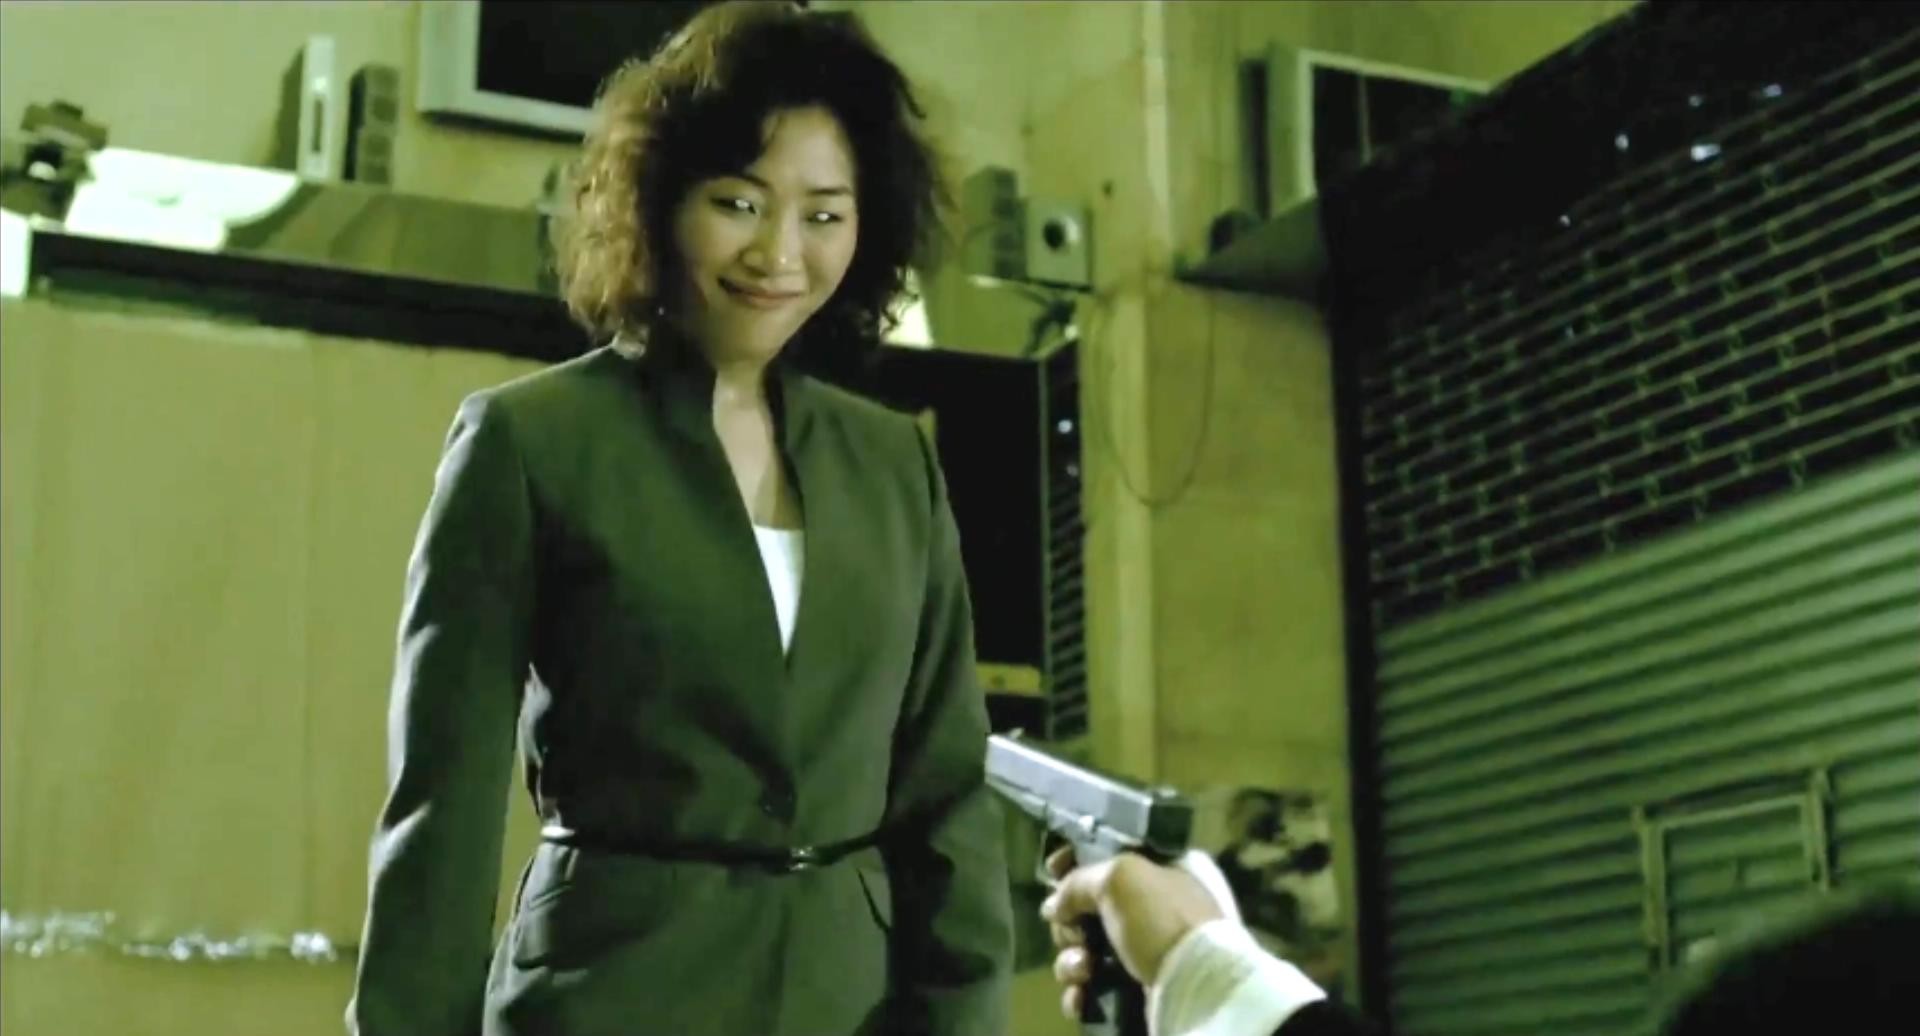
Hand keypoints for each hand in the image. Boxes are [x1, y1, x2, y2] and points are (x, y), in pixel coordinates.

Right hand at [1040, 848, 1225, 1020]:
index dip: (1075, 860)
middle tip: (1075, 933)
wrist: (1195, 984)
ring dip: (1071, 961)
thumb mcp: (1119, 878)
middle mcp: (1149, 908)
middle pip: (1086, 907)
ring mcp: (1141, 951)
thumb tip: (1054, 906)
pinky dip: (1080, 991)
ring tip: (1084, 969)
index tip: (1053, 869)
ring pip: (1084, 950)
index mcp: (1157, 870)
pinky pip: (1092, 986)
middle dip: (1069, 923)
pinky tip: (1081, 995)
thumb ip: (1078, 881)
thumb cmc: (1161, 918)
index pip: (1106, 855)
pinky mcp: (1134, 987)